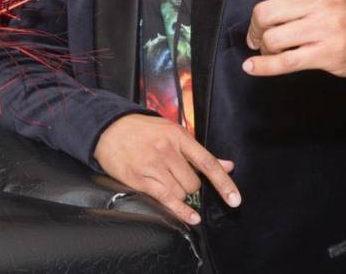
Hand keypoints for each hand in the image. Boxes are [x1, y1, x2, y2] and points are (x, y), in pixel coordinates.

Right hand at [94, 114, 240, 224]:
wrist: (110, 128)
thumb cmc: (144, 130)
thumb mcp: (173, 132)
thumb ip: (199, 152)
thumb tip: (228, 165)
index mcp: (179, 135)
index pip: (207, 162)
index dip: (223, 183)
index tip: (235, 199)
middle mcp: (167, 150)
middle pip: (193, 182)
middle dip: (191, 186)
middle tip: (179, 176)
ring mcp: (153, 165)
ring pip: (181, 192)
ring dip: (180, 193)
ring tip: (168, 180)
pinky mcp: (140, 178)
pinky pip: (166, 199)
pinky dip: (180, 211)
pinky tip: (191, 218)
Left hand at [225, 0, 345, 77]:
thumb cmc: (334, 5)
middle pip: (268, 12)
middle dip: (256, 25)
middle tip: (259, 32)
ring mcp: (327, 27)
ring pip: (273, 38)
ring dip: (264, 45)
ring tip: (270, 46)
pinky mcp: (327, 54)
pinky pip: (286, 61)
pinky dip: (264, 66)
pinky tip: (251, 66)